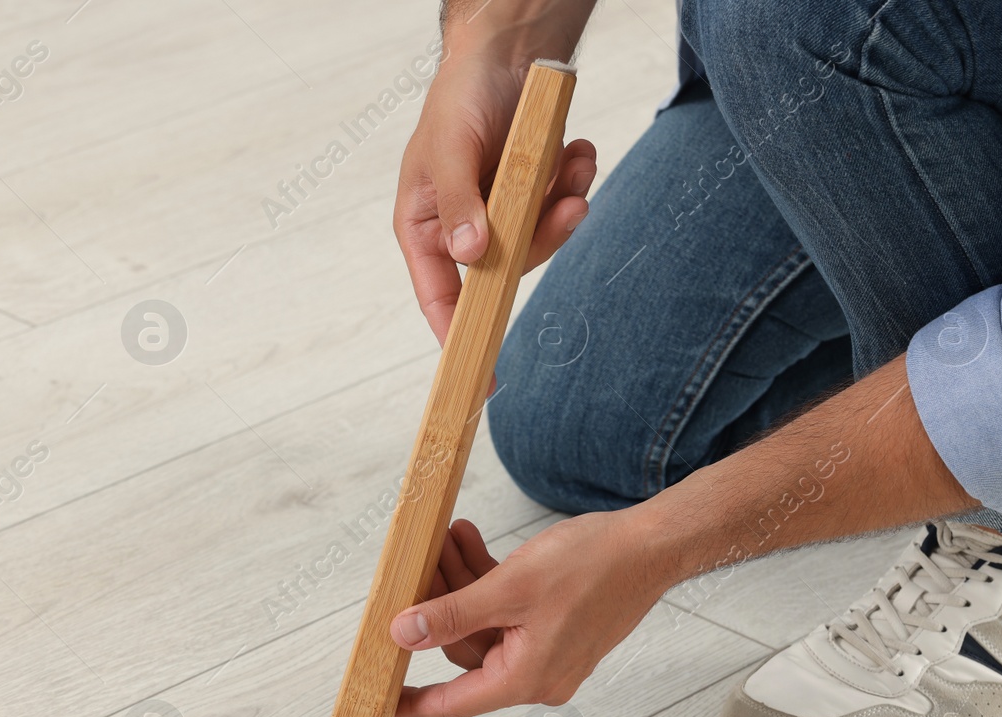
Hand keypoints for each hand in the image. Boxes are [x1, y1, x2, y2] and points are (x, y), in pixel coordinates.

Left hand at [390, 511, 674, 716]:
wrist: (651, 545)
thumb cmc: (597, 567)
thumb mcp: (509, 588)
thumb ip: (452, 614)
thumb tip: (406, 634)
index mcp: (526, 678)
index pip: (455, 701)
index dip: (414, 701)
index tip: (382, 699)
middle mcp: (538, 674)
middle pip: (466, 650)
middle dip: (440, 605)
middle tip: (420, 568)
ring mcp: (547, 650)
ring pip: (484, 624)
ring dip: (462, 584)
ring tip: (448, 541)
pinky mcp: (553, 626)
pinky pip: (506, 613)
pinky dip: (486, 583)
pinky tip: (471, 544)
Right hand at [395, 51, 596, 344]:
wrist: (505, 53)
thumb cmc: (460, 96)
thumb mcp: (449, 147)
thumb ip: (459, 203)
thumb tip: (469, 255)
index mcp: (424, 227)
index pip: (437, 297)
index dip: (458, 338)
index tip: (481, 378)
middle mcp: (462, 228)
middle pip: (503, 271)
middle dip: (541, 238)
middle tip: (569, 208)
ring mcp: (501, 213)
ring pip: (539, 240)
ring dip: (564, 206)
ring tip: (575, 166)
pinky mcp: (533, 193)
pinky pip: (558, 210)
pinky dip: (573, 183)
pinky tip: (578, 151)